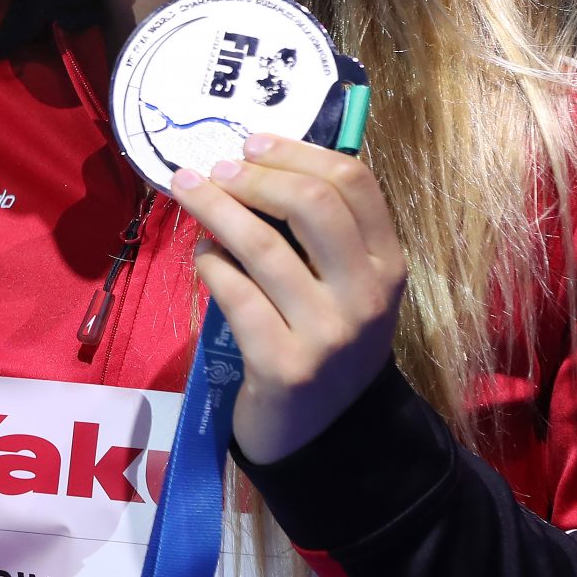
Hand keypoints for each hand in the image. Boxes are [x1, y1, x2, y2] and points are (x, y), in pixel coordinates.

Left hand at [172, 134, 405, 465]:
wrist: (323, 433)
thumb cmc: (325, 339)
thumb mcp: (344, 284)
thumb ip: (319, 232)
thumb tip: (253, 160)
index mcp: (389, 264)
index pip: (354, 182)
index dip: (296, 152)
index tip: (251, 143)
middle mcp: (368, 296)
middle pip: (311, 204)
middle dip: (253, 175)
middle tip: (215, 169)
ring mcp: (329, 333)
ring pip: (262, 246)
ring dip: (215, 209)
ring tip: (188, 191)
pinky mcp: (286, 366)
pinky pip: (236, 294)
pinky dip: (210, 265)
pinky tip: (201, 256)